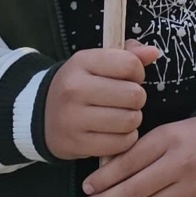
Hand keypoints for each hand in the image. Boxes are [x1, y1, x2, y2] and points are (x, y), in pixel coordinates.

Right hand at [43, 42, 158, 160]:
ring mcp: (73, 118)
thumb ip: (128, 54)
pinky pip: (121, 143)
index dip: (137, 72)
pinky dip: (125, 139)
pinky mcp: (77, 143)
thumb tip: (154, 52)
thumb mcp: (97, 63)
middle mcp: (75, 89)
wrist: (42, 114)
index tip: (128, 78)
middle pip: (134, 95)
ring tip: (120, 116)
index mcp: (82, 62)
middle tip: (125, 101)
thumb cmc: (80, 85)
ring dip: (132, 120)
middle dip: (136, 99)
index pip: (129, 64)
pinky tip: (114, 132)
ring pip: (130, 120)